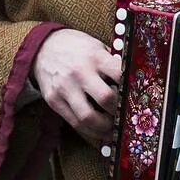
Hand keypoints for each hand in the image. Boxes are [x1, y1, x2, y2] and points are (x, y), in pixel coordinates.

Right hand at [32, 28, 121, 147]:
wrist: (43, 48)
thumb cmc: (76, 47)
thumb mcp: (97, 47)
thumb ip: (111, 64)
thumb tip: (132, 82)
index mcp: (95, 57)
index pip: (119, 75)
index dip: (131, 89)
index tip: (137, 98)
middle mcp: (80, 73)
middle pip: (105, 98)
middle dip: (118, 111)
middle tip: (125, 116)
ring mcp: (65, 88)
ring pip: (88, 117)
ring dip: (104, 128)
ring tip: (112, 128)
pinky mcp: (53, 100)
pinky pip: (73, 123)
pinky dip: (89, 131)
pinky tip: (98, 131)